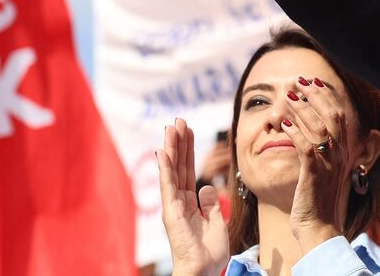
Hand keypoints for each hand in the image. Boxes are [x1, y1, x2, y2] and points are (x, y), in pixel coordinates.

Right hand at [158, 118, 230, 275]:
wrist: (203, 271)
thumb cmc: (209, 253)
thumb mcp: (216, 221)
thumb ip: (212, 203)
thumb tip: (208, 186)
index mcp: (190, 202)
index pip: (188, 169)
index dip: (188, 149)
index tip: (188, 129)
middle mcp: (179, 201)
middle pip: (179, 165)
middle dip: (179, 142)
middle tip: (178, 119)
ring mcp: (173, 206)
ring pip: (172, 171)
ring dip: (170, 148)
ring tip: (170, 127)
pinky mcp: (171, 212)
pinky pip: (168, 186)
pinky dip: (165, 168)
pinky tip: (162, 152)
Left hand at [279, 76, 353, 252]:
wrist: (319, 229)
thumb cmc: (318, 201)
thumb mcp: (326, 172)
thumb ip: (325, 152)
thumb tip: (319, 134)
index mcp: (344, 151)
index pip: (339, 114)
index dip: (326, 95)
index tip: (312, 80)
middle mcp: (340, 154)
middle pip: (332, 114)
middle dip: (314, 94)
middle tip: (298, 80)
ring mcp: (329, 163)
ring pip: (318, 126)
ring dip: (302, 107)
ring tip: (287, 95)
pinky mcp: (314, 173)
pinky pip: (305, 146)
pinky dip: (294, 131)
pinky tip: (283, 122)